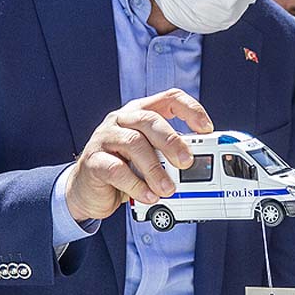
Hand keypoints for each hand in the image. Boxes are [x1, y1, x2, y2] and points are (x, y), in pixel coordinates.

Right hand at [64, 89, 213, 220]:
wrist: (88, 191)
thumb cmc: (125, 170)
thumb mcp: (152, 159)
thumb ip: (171, 156)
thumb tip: (201, 166)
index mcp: (141, 113)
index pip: (169, 98)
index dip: (191, 109)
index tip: (206, 128)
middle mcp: (122, 120)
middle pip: (150, 119)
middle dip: (172, 141)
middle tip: (186, 162)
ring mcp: (105, 138)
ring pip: (133, 143)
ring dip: (155, 169)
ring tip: (168, 189)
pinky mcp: (93, 161)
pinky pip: (116, 169)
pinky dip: (136, 185)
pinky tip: (149, 196)